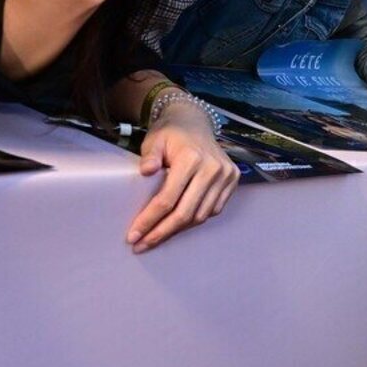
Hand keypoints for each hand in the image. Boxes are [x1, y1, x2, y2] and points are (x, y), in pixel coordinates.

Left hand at [128, 100, 239, 252]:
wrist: (195, 121)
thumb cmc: (170, 133)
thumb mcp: (154, 139)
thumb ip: (149, 156)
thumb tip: (145, 172)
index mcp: (191, 158)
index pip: (168, 199)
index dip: (149, 220)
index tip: (133, 236)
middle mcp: (212, 169)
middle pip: (185, 213)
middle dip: (161, 232)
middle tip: (142, 245)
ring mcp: (225, 176)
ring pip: (201, 215)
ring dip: (178, 230)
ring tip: (157, 236)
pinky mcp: (232, 180)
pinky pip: (213, 209)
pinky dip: (195, 219)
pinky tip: (178, 224)